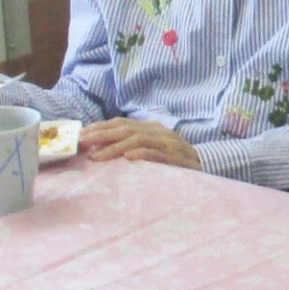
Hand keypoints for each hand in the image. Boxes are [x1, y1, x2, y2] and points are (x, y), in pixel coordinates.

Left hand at [80, 118, 201, 169]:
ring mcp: (168, 143)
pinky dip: (141, 154)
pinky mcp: (177, 158)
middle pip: (125, 129)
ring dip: (114, 148)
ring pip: (137, 140)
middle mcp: (158, 131)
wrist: (207, 167)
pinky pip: (157, 154)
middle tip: (81, 143)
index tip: (81, 135)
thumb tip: (100, 148)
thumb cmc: (174, 161)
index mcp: (151, 127)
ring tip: (97, 156)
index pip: (121, 123)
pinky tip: (127, 157)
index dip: (100, 127)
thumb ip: (133, 145)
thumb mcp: (153, 149)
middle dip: (101, 135)